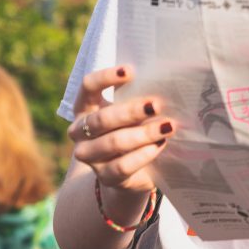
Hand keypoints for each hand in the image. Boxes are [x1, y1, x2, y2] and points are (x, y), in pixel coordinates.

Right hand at [68, 65, 172, 195]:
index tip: (131, 71)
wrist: (131, 172)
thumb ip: (140, 98)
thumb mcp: (132, 112)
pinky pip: (123, 165)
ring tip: (168, 126)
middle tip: (156, 105)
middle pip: (102, 118)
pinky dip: (144, 154)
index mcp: (85, 107)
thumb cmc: (133, 129)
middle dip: (131, 111)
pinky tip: (160, 145)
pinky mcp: (104, 176)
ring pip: (114, 142)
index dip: (105, 77)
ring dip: (144, 134)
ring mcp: (88, 156)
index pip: (87, 86)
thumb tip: (168, 82)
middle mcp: (80, 131)